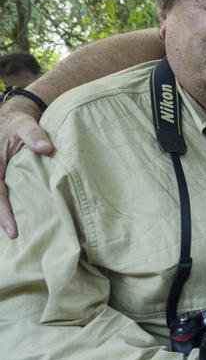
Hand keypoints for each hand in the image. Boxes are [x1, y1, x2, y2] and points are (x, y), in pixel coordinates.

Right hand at [0, 97, 52, 238]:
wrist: (11, 122)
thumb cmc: (18, 125)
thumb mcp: (25, 126)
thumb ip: (34, 135)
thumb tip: (47, 148)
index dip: (3, 213)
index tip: (12, 230)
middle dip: (2, 220)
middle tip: (16, 237)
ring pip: (0, 199)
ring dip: (6, 216)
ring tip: (21, 236)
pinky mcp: (5, 180)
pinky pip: (6, 195)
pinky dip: (10, 208)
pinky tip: (22, 221)